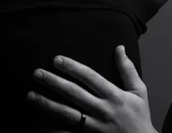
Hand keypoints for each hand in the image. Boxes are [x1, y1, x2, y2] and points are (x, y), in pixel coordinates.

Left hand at [28, 45, 157, 132]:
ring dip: (47, 105)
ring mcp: (94, 127)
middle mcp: (103, 110)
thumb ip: (128, 69)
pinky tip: (37, 122)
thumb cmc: (140, 116)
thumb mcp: (139, 91)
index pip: (90, 78)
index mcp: (115, 96)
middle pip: (75, 94)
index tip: (57, 59)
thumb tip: (119, 47)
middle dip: (54, 83)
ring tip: (31, 95)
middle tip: (37, 73)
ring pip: (67, 114)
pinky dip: (52, 130)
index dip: (73, 68)